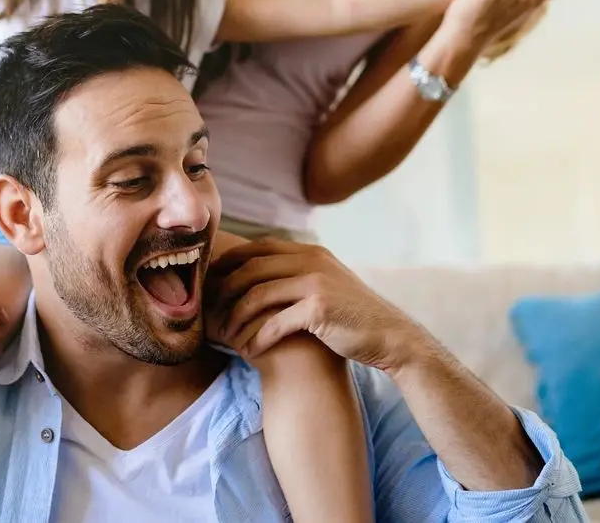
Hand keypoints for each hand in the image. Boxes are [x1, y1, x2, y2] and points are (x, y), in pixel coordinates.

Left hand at [210, 239, 425, 371]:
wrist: (390, 337)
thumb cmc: (352, 316)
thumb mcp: (327, 283)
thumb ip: (299, 274)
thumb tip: (260, 276)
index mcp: (310, 252)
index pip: (257, 249)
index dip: (229, 263)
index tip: (211, 283)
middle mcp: (311, 260)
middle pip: (251, 269)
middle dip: (225, 291)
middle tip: (209, 312)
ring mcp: (315, 282)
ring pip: (257, 295)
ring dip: (236, 318)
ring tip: (225, 336)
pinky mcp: (318, 309)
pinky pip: (274, 322)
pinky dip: (257, 338)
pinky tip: (248, 351)